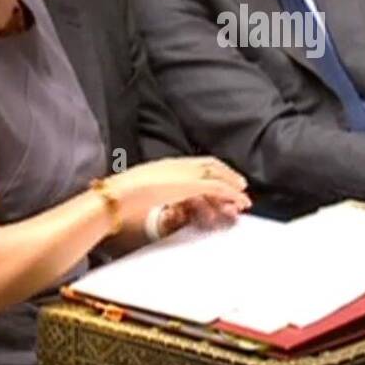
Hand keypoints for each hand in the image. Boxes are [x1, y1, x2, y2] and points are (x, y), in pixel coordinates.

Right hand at [104, 157, 250, 236]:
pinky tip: (239, 201)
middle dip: (227, 175)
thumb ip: (155, 189)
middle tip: (241, 185)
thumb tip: (157, 196)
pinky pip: (217, 188)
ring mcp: (186, 173)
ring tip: (244, 197)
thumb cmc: (125, 194)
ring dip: (233, 186)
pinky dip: (231, 194)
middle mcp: (180, 165)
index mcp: (168, 164)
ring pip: (217, 176)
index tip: (222, 177)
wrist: (121, 193)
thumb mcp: (143, 189)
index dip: (213, 170)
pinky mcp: (191, 185)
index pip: (197, 163)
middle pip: (211, 165)